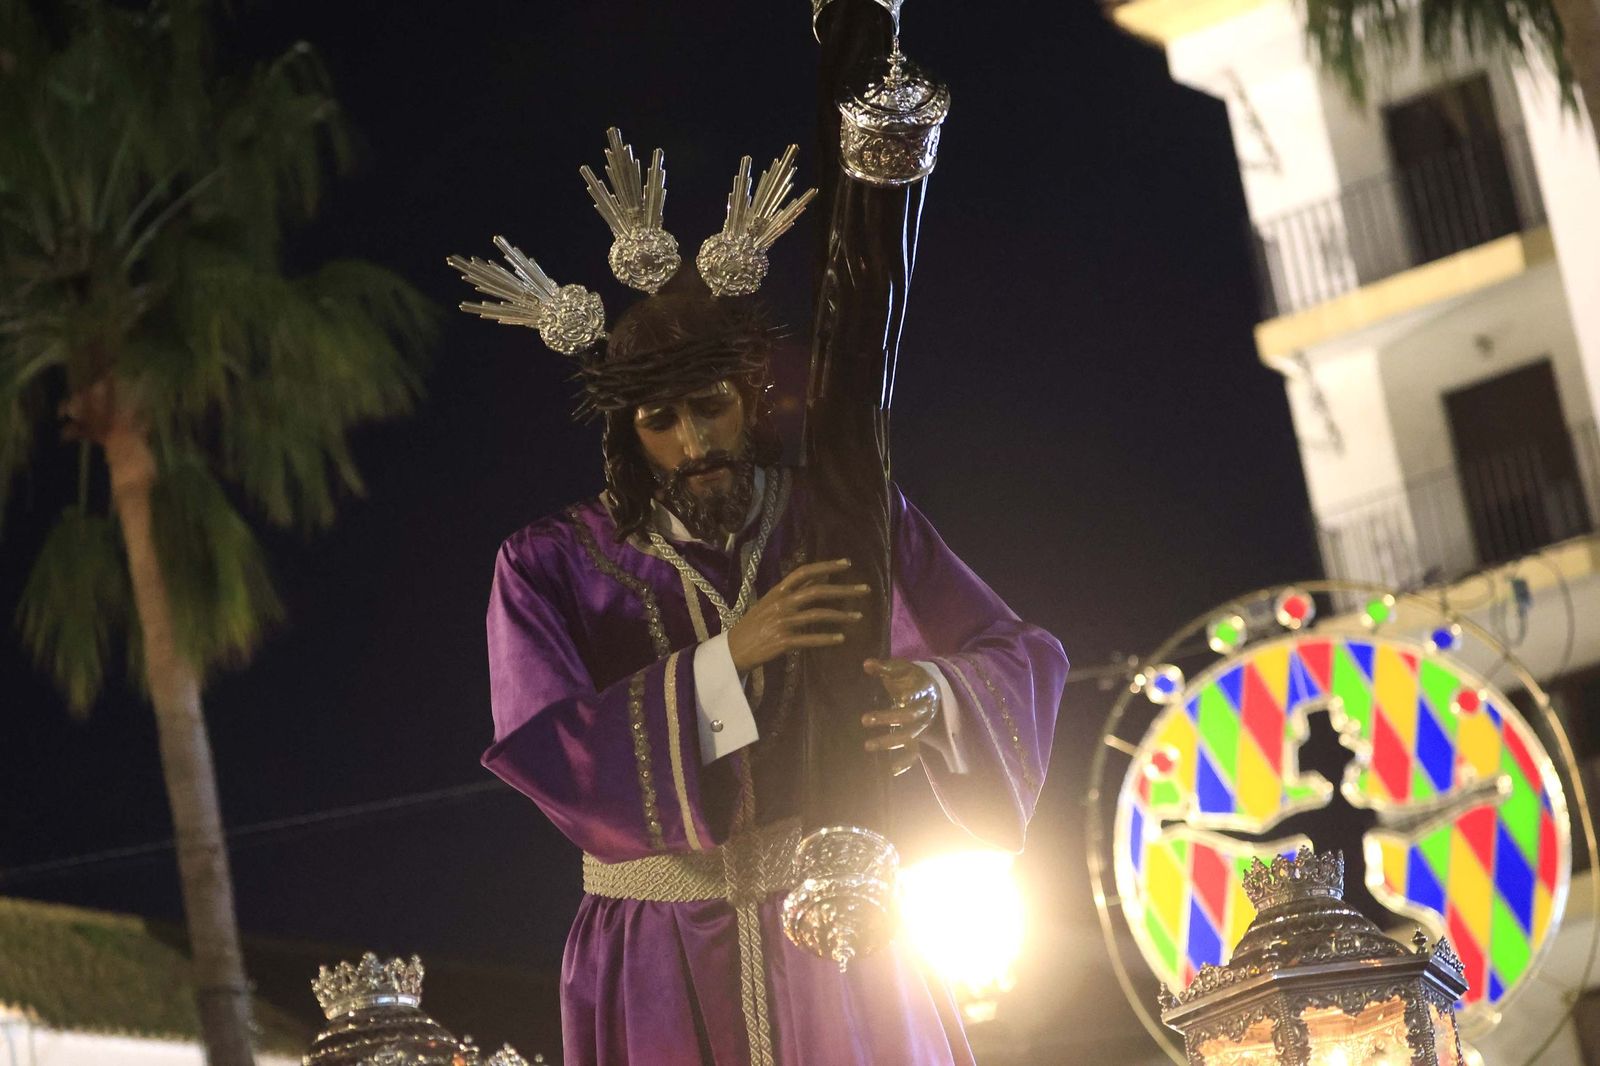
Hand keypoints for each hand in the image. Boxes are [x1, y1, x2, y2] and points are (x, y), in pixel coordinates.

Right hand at [726, 558, 869, 672]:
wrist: (733, 650)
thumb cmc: (753, 626)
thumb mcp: (770, 603)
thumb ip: (793, 592)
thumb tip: (818, 579)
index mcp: (777, 592)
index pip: (804, 572)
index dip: (826, 566)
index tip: (847, 563)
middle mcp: (781, 603)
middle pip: (817, 591)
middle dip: (844, 589)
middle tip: (865, 589)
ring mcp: (782, 622)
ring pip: (817, 614)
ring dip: (841, 615)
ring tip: (859, 617)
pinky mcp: (783, 641)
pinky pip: (810, 639)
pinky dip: (827, 638)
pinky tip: (841, 638)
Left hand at [861, 658, 939, 776]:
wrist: (930, 691)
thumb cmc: (911, 679)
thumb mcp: (901, 669)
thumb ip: (885, 668)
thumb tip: (867, 664)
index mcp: (921, 692)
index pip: (913, 696)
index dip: (905, 698)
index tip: (896, 698)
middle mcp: (923, 712)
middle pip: (907, 717)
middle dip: (887, 719)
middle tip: (864, 719)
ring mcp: (920, 727)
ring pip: (907, 736)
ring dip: (889, 741)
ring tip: (867, 745)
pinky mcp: (916, 738)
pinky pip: (913, 752)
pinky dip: (905, 762)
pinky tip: (892, 771)